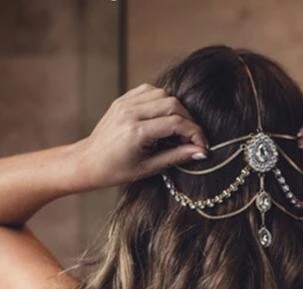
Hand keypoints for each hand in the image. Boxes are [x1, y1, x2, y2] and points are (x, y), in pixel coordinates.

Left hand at [79, 84, 207, 187]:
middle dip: (188, 121)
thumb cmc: (116, 170)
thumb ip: (176, 156)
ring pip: (163, 94)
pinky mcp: (123, 99)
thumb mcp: (149, 168)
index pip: (176, 123)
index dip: (195, 133)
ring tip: (177, 129)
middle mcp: (130, 112)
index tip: (202, 146)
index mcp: (135, 132)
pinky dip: (162, 101)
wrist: (87, 162)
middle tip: (191, 139)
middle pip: (173, 104)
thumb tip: (201, 152)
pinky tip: (164, 118)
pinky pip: (150, 91)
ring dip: (177, 109)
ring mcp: (125, 103)